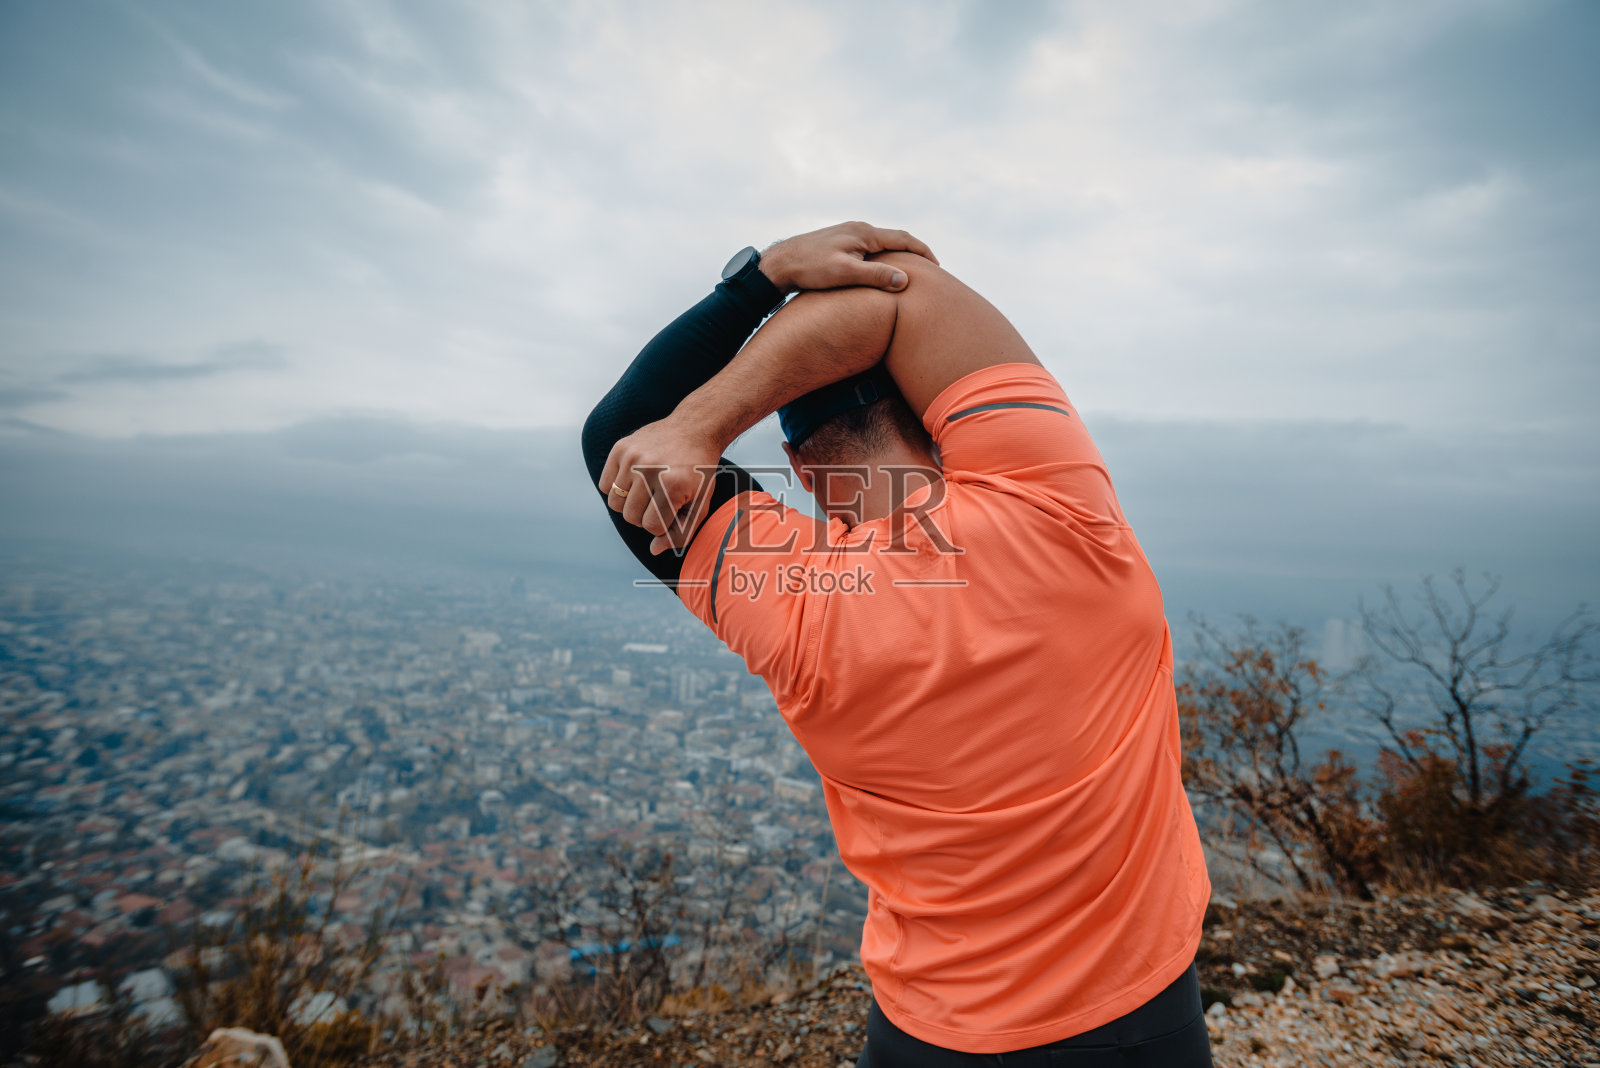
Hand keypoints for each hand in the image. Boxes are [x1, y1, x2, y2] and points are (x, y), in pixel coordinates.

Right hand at [599, 414, 724, 554]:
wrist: (694, 428)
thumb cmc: (699, 471)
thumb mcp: (700, 503)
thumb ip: (681, 533)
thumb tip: (654, 550)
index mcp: (671, 485)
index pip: (651, 526)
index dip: (662, 525)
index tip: (672, 511)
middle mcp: (648, 469)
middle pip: (630, 517)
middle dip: (644, 516)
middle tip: (659, 502)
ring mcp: (632, 457)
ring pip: (614, 503)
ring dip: (630, 504)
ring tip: (646, 492)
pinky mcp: (620, 448)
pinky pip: (605, 484)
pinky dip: (616, 488)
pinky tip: (634, 480)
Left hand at [759, 221, 938, 294]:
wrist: (781, 262)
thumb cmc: (810, 268)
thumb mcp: (844, 273)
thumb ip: (875, 276)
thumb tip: (904, 280)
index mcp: (864, 233)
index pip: (903, 239)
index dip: (923, 252)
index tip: (937, 266)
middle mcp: (859, 229)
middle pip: (895, 239)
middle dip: (914, 253)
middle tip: (929, 270)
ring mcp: (849, 234)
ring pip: (882, 243)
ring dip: (898, 255)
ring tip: (910, 272)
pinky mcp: (840, 243)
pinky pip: (870, 248)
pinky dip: (883, 257)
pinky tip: (881, 270)